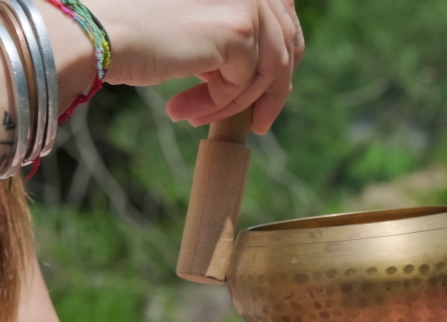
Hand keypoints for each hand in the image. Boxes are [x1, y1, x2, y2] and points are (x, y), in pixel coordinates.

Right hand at [86, 0, 304, 132]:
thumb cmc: (134, 31)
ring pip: (269, 70)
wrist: (97, 35)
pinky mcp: (240, 30)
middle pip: (288, 44)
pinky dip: (218, 104)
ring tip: (196, 116)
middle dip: (271, 91)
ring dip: (235, 102)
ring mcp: (248, 3)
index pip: (284, 16)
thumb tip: (269, 69)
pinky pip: (245, 83)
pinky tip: (182, 109)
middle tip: (255, 124)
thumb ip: (231, 35)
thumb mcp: (196, 27)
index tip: (268, 95)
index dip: (284, 58)